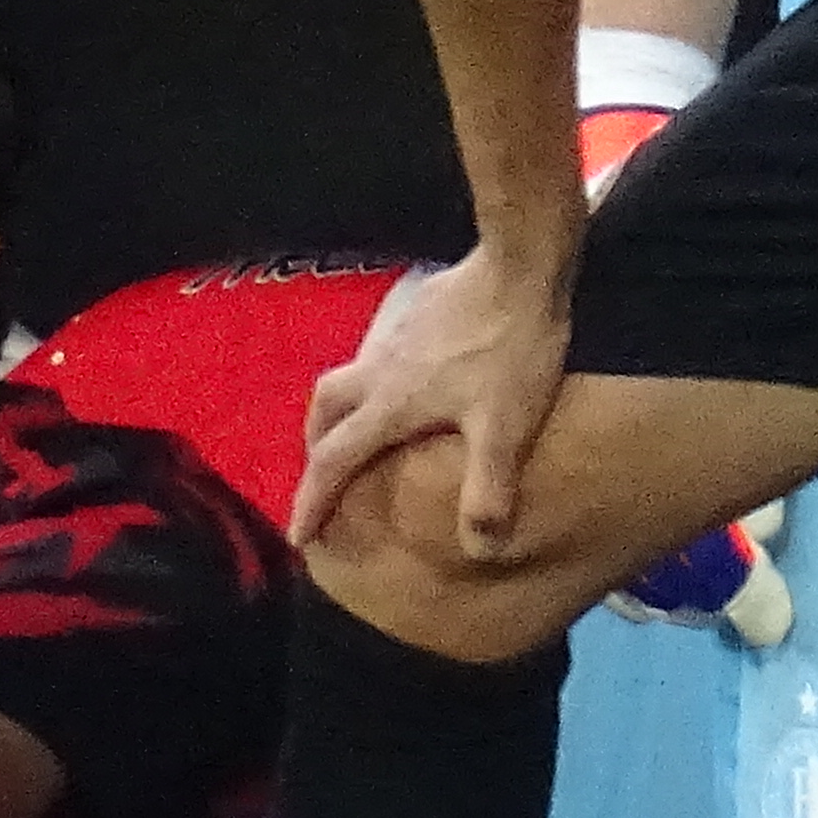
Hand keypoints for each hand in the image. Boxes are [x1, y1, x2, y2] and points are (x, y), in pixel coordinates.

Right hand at [295, 248, 569, 556]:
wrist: (519, 265)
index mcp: (389, 405)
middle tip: (321, 476)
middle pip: (323, 410)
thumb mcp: (505, 429)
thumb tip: (478, 551)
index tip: (297, 536)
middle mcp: (377, 371)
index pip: (334, 462)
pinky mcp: (415, 311)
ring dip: (339, 411)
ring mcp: (393, 337)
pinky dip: (374, 381)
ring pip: (346, 378)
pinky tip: (408, 384)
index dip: (312, 503)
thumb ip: (488, 490)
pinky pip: (376, 356)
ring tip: (359, 432)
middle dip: (314, 449)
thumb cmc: (510, 350)